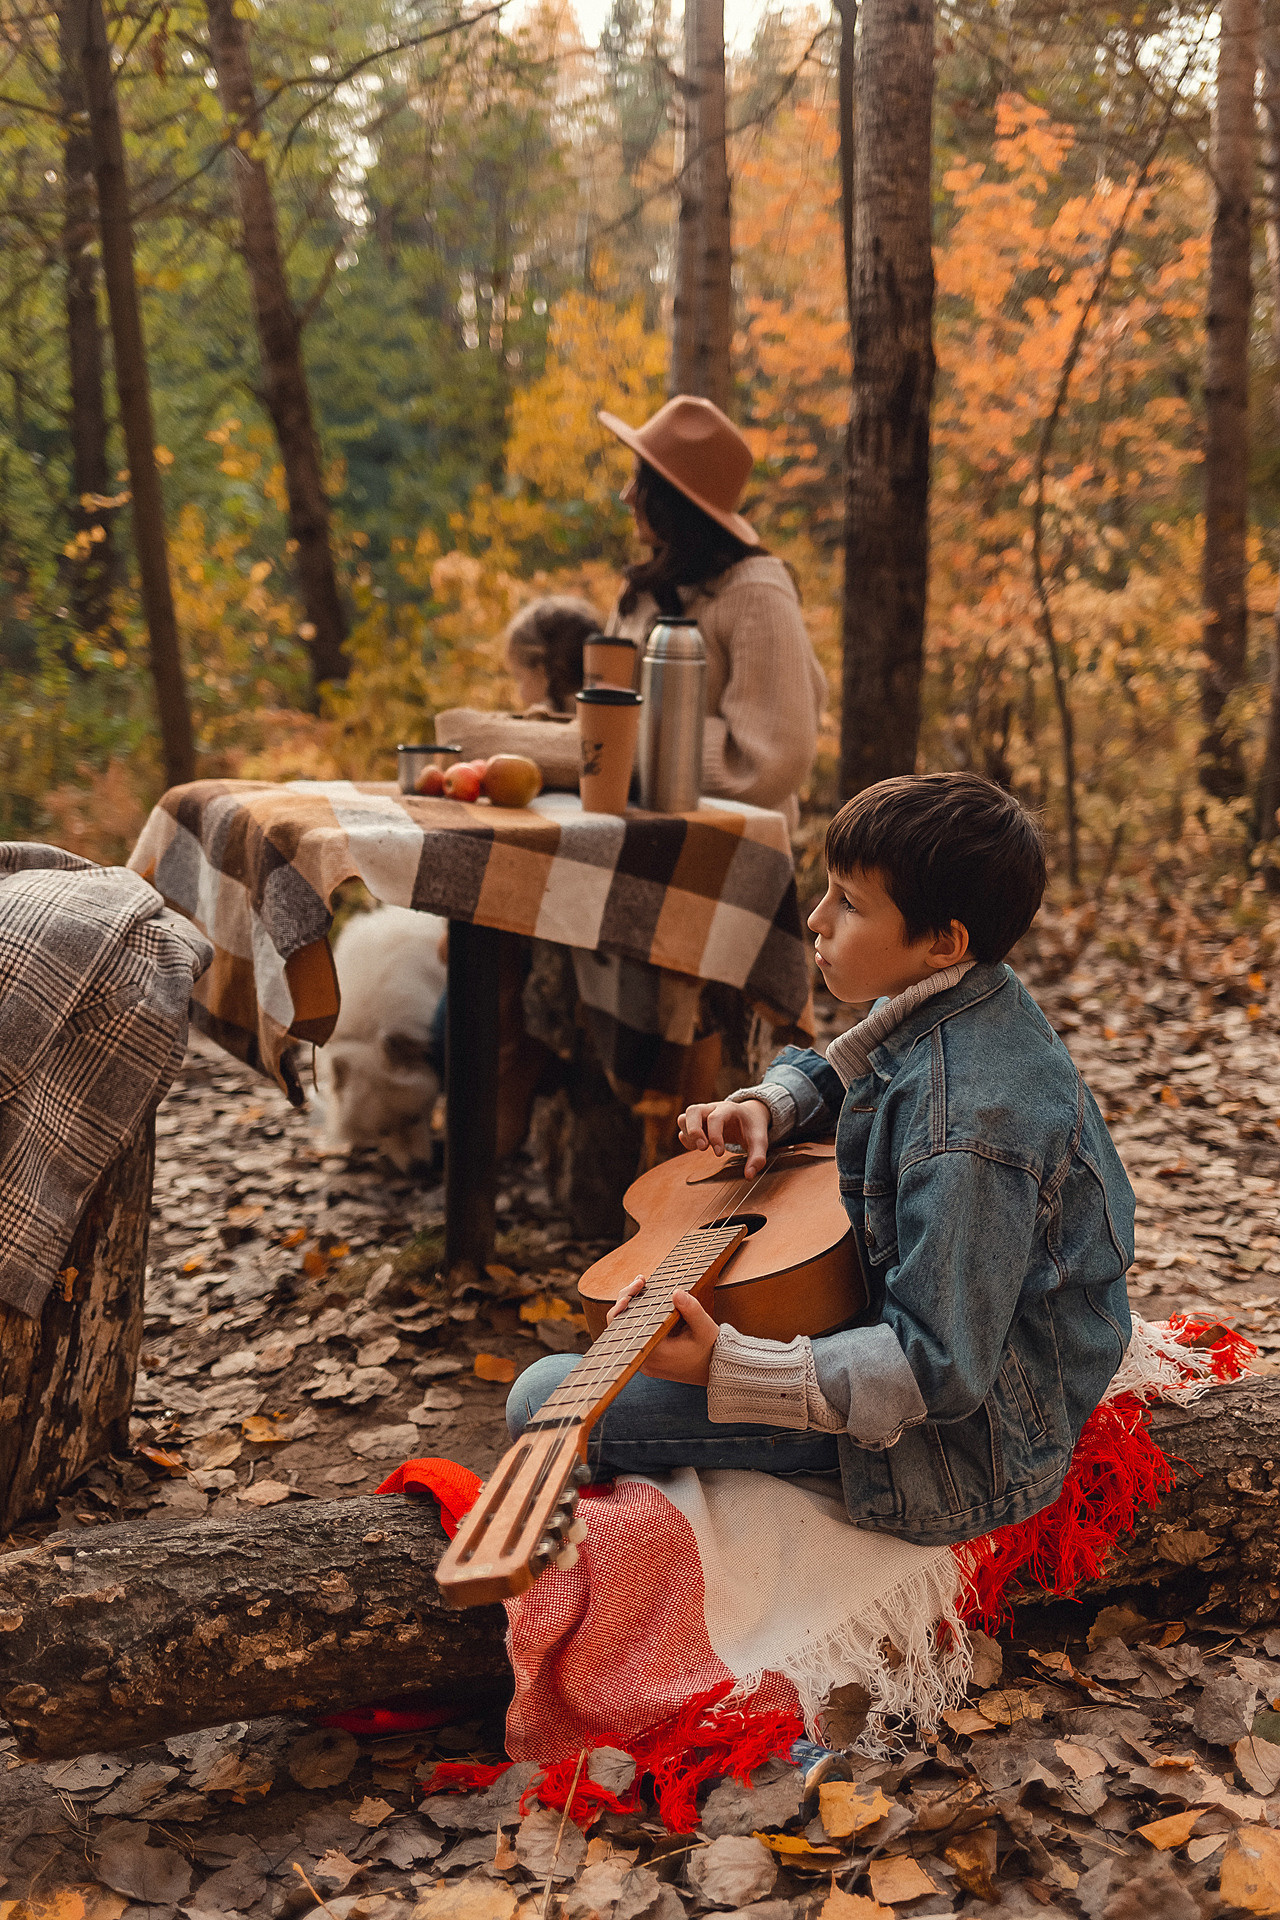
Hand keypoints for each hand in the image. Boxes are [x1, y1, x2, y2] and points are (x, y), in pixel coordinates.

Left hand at [605, 1276, 720, 1386]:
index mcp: (654, 1354)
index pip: (625, 1328)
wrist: (718, 1369)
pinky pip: (637, 1336)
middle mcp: (645, 1361)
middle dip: (627, 1301)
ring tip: (640, 1286)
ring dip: (632, 1308)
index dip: (623, 1304)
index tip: (635, 1287)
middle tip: (639, 1282)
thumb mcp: (705, 1328)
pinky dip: (638, 1318)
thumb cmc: (711, 1349)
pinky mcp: (650, 1358)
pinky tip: (644, 1300)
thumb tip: (677, 1292)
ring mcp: (646, 1361)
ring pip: (627, 1332)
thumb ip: (691, 1310)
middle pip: (621, 1328)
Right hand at [677, 1098, 769, 1178]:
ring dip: (688, 1135)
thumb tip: (749, 1176)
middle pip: (693, 1111)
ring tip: (702, 1147)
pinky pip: (683, 1126)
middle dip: (694, 1131)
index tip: (719, 1154)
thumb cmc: (752, 1127)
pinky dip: (686, 1138)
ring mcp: (703, 1114)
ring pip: (684, 1117)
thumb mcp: (759, 1141)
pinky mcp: (696, 1122)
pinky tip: (697, 1147)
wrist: (749, 1115)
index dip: (715, 1136)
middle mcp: (712, 1108)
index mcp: (729, 1109)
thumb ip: (757, 1158)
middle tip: (703, 1149)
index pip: (715, 1118)